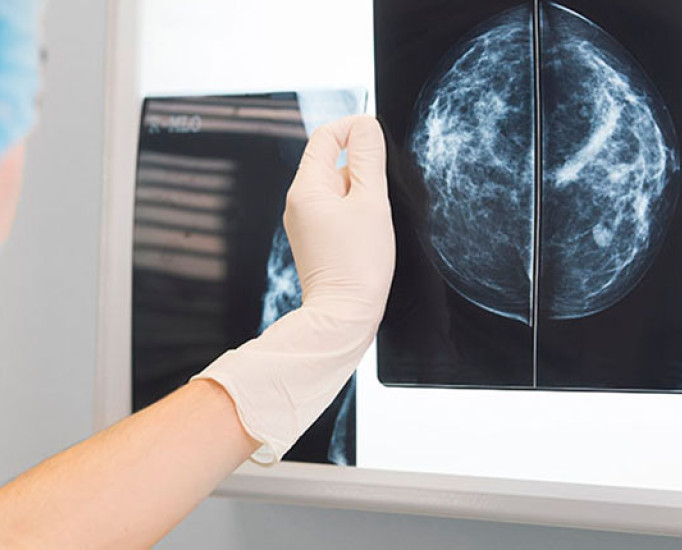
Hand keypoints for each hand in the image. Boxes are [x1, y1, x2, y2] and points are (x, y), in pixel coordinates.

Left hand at [194, 115, 394, 461]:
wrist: (343, 316)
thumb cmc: (358, 265)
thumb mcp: (371, 202)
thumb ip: (368, 158)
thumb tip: (365, 126)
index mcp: (306, 188)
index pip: (326, 136)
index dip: (353, 127)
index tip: (377, 135)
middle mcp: (299, 202)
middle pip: (333, 161)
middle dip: (362, 168)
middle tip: (382, 194)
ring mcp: (305, 222)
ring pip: (338, 188)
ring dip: (362, 193)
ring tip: (374, 221)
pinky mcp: (315, 239)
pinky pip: (337, 210)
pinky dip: (356, 212)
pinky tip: (368, 233)